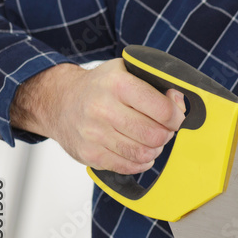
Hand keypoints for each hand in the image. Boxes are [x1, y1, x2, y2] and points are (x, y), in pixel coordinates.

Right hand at [10, 60, 186, 173]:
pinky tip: (139, 151)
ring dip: (155, 149)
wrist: (58, 101)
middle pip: (155, 135)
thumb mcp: (126, 71)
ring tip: (151, 139)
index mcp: (117, 84)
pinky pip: (128, 166)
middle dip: (167, 134)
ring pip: (143, 153)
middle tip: (164, 129)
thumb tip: (179, 101)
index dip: (177, 117)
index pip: (163, 110)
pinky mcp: (89, 154)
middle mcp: (102, 109)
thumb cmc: (99, 87)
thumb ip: (157, 83)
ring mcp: (94, 134)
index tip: (176, 117)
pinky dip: (141, 162)